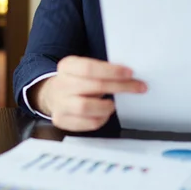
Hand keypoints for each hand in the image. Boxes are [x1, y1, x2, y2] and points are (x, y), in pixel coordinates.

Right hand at [30, 56, 146, 131]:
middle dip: (119, 87)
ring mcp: (60, 103)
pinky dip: (101, 119)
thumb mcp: (84, 67)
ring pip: (86, 107)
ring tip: (112, 104)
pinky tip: (104, 114)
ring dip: (106, 106)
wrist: (53, 94)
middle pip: (93, 86)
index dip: (111, 71)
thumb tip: (129, 75)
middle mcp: (61, 84)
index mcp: (67, 66)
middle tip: (137, 87)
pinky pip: (87, 123)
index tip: (129, 73)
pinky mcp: (62, 119)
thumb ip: (102, 69)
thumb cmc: (77, 80)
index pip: (89, 68)